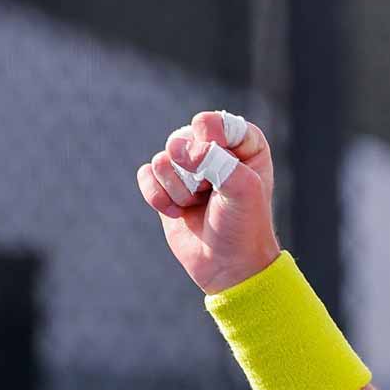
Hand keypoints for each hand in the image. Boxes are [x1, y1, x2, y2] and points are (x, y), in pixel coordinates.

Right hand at [136, 112, 282, 294]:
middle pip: (183, 139)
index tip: (223, 167)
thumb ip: (217, 161)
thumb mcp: (243, 191)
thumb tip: (177, 149)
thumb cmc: (244, 226)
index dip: (210, 142)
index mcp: (244, 144)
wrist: (228, 266)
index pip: (215, 123)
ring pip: (163, 159)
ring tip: (199, 206)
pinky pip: (146, 174)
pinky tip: (178, 213)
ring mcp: (188, 166)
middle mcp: (215, 148)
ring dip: (179, 190)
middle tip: (213, 195)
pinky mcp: (166, 183)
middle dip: (194, 174)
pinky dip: (158, 197)